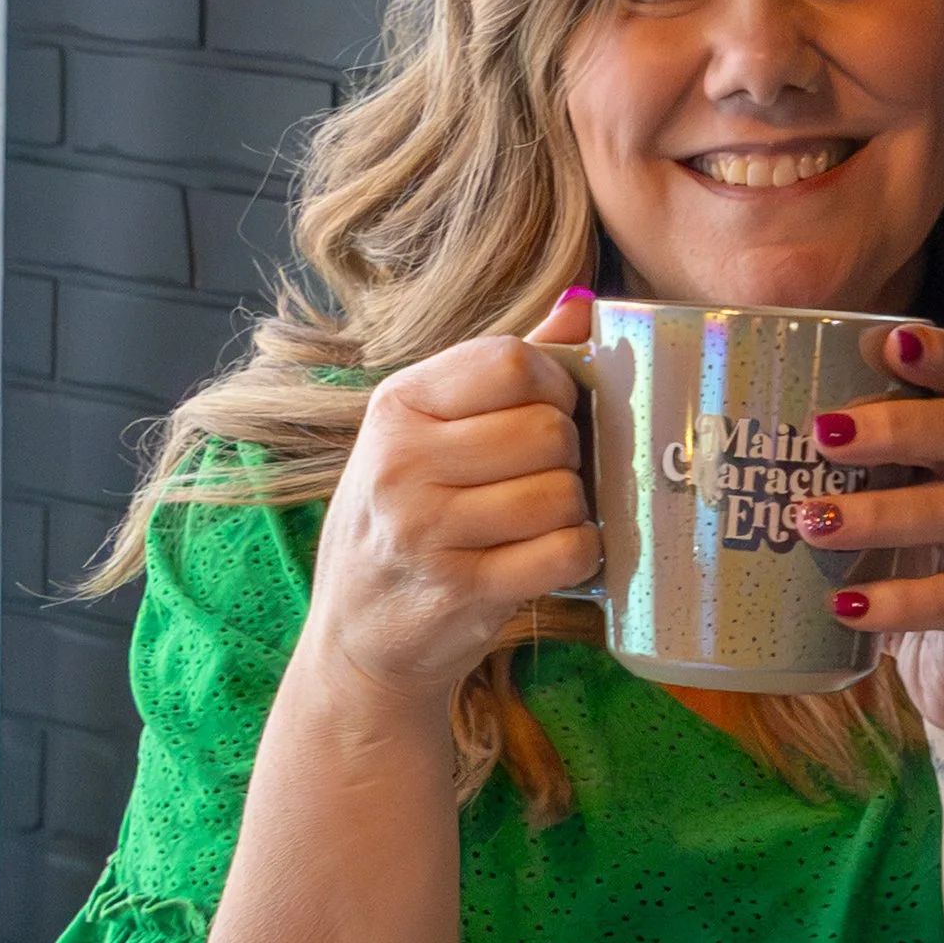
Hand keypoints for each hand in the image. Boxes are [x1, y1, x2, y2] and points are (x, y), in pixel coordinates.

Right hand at [300, 288, 598, 714]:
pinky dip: (578, 555)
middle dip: (569, 455)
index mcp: (397, 406)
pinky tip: (552, 556)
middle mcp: (401, 462)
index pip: (512, 362)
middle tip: (545, 478)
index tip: (550, 412)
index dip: (554, 386)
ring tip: (541, 522)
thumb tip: (585, 306)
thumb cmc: (405, 519)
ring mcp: (427, 530)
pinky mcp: (462, 590)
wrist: (358, 636)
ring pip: (563, 493)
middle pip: (548, 429)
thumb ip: (501, 371)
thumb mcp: (425, 434)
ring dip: (573, 510)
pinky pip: (567, 552)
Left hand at [788, 323, 943, 744]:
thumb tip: (698, 459)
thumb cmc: (904, 586)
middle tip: (822, 434)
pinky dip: (900, 600)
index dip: (938, 352)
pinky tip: (847, 606)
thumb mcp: (868, 527)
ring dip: (883, 511)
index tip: (883, 340)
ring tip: (813, 521)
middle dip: (894, 425)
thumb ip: (821, 486)